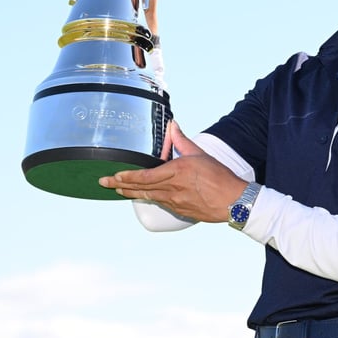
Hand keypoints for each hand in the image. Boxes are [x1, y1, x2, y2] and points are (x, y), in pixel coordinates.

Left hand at [98, 121, 246, 222]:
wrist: (233, 201)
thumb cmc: (219, 177)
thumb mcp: (199, 154)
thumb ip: (182, 141)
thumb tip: (172, 126)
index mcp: (177, 171)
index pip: (144, 176)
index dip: (126, 177)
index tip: (112, 176)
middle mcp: (172, 188)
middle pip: (140, 188)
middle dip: (120, 186)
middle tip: (104, 184)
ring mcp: (175, 202)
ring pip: (148, 197)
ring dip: (131, 193)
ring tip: (118, 190)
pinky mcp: (180, 211)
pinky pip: (160, 203)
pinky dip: (149, 198)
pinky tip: (142, 196)